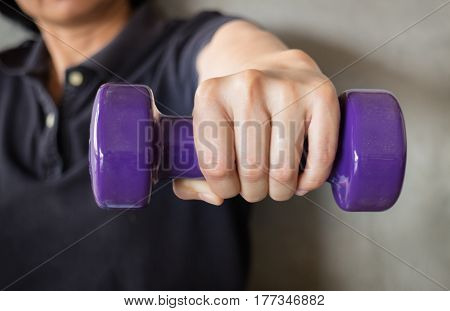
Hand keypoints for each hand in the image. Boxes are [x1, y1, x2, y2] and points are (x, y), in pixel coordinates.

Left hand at [173, 49, 339, 204]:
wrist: (272, 68)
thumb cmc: (238, 108)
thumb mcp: (207, 128)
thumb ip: (194, 170)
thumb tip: (216, 197)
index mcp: (211, 96)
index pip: (217, 167)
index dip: (225, 189)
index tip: (231, 186)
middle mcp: (248, 86)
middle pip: (252, 171)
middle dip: (254, 191)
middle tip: (255, 185)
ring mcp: (287, 88)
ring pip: (284, 170)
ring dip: (280, 190)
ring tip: (277, 182)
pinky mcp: (321, 95)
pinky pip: (320, 157)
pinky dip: (310, 180)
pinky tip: (301, 179)